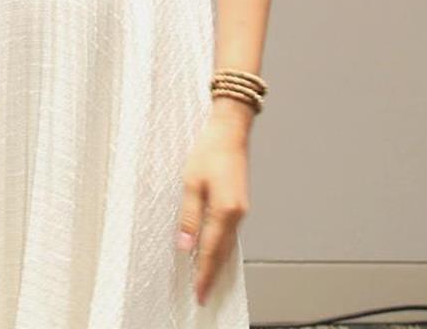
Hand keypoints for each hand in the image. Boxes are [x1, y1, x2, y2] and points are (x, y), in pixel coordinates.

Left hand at [176, 109, 250, 304]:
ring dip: (218, 263)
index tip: (199, 293)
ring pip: (228, 244)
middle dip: (212, 275)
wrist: (230, 130)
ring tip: (207, 280)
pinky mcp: (239, 203)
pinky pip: (230, 233)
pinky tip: (216, 252)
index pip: (211, 251)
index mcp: (225, 211)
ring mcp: (240, 209)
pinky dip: (222, 247)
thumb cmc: (209, 150)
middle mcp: (237, 214)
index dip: (204, 274)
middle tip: (203, 295)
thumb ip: (189, 216)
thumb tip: (185, 245)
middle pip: (223, 253)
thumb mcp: (191, 182)